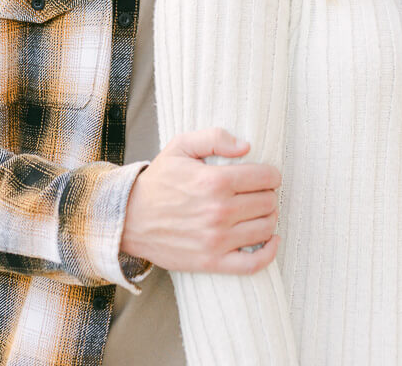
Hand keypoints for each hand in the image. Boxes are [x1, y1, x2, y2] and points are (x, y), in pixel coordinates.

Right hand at [121, 127, 280, 273]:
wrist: (130, 218)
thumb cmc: (159, 181)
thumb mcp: (181, 146)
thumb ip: (215, 138)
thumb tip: (246, 146)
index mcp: (215, 181)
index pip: (265, 177)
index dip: (271, 174)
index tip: (267, 175)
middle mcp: (219, 211)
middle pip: (268, 202)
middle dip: (269, 194)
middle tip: (259, 192)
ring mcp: (217, 240)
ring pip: (265, 228)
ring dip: (269, 217)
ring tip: (260, 211)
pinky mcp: (213, 262)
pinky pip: (253, 263)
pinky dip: (269, 252)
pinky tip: (271, 240)